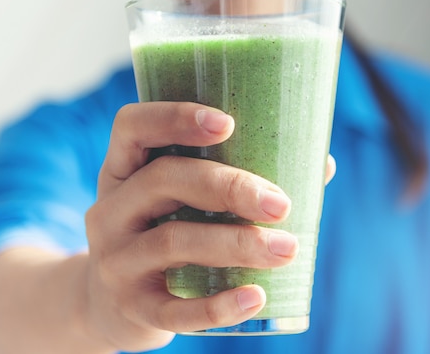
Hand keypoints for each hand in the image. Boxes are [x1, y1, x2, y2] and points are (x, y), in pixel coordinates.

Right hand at [83, 102, 300, 351]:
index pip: (133, 126)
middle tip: (280, 203)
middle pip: (163, 180)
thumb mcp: (175, 204)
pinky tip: (257, 297)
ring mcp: (115, 261)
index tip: (228, 122)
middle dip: (228, 186)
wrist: (108, 305)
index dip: (174, 118)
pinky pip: (174, 310)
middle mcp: (110, 210)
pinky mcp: (132, 309)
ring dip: (237, 243)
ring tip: (287, 249)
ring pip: (172, 242)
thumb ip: (233, 180)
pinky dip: (219, 306)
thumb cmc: (161, 236)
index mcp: (123, 172)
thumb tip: (321, 164)